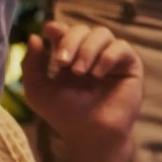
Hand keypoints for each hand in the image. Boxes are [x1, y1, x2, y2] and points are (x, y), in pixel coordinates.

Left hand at [22, 22, 143, 147]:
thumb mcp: (38, 90)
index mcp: (70, 57)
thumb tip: (34, 36)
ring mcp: (111, 58)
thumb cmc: (64, 114)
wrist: (90, 133)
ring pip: (102, 34)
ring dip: (88, 49)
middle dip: (71, 41)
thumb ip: (31, 64)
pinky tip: (98, 74)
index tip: (49, 31)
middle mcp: (91, 54)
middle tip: (62, 63)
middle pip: (83, 29)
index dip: (58, 28)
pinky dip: (107, 57)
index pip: (65, 31)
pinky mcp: (130, 65)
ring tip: (80, 72)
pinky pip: (122, 47)